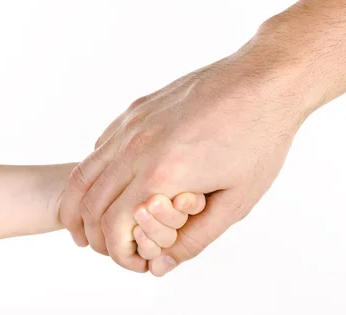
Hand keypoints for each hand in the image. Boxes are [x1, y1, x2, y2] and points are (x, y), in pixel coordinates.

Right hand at [60, 27, 308, 274]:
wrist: (265, 80)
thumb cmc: (258, 140)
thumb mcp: (237, 202)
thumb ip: (194, 239)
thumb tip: (160, 265)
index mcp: (161, 175)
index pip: (114, 228)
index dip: (119, 254)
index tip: (136, 261)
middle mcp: (137, 148)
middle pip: (89, 204)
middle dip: (94, 236)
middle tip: (111, 248)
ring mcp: (133, 125)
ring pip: (84, 173)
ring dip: (79, 206)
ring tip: (85, 227)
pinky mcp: (137, 110)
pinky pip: (100, 146)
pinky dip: (93, 174)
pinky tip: (107, 186)